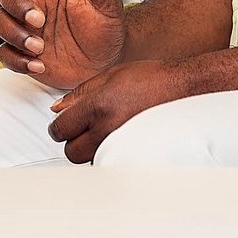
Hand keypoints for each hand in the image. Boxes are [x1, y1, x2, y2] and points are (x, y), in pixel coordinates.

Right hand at [0, 0, 123, 88]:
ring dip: (14, 33)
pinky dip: (17, 59)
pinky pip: (4, 53)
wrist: (108, 62)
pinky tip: (38, 64)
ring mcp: (25, 27)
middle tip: (38, 20)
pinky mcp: (23, 52)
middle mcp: (33, 2)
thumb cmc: (106, 27)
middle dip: (15, 5)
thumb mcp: (108, 4)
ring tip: (39, 47)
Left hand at [46, 60, 187, 162]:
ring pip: (89, 159)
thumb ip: (79, 93)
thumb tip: (57, 108)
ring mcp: (121, 145)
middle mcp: (108, 129)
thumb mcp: (108, 76)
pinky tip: (115, 137)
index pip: (61, 129)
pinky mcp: (134, 154)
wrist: (180, 88)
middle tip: (83, 128)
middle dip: (72, 141)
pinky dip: (107, 153)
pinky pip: (109, 161)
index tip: (62, 124)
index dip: (58, 126)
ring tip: (104, 129)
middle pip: (71, 152)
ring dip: (90, 148)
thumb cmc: (148, 78)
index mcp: (98, 107)